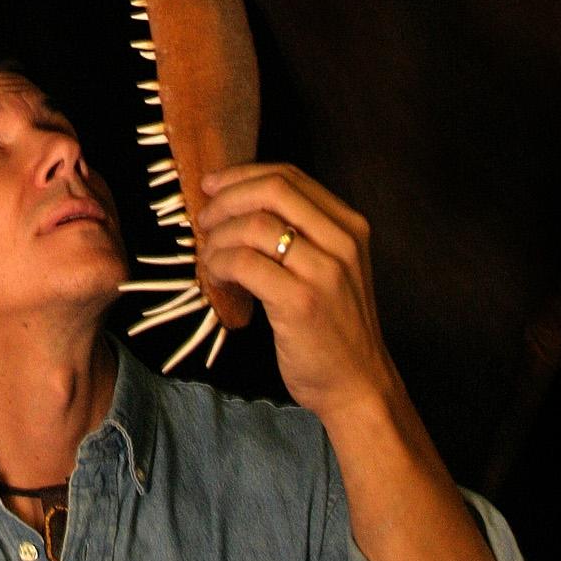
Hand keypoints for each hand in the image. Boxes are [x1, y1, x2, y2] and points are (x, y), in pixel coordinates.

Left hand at [196, 162, 399, 426]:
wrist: (357, 384)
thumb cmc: (334, 325)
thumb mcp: (330, 266)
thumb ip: (299, 231)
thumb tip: (234, 200)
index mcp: (349, 225)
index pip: (289, 176)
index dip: (243, 175)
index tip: (213, 187)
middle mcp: (342, 241)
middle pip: (272, 190)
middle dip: (227, 199)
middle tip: (204, 220)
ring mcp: (324, 272)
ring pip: (253, 226)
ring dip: (218, 237)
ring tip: (208, 256)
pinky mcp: (301, 302)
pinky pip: (244, 263)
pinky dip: (219, 264)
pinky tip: (215, 277)